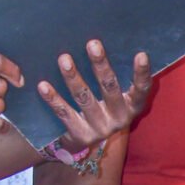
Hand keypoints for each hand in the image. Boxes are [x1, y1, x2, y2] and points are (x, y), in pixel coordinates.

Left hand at [37, 40, 151, 151]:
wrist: (85, 142)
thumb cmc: (101, 106)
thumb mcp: (113, 95)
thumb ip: (111, 75)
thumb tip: (98, 42)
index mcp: (132, 105)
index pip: (141, 89)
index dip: (142, 73)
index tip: (141, 55)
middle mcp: (119, 118)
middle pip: (110, 88)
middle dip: (100, 65)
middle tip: (92, 44)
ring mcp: (100, 128)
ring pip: (85, 98)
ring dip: (73, 77)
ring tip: (64, 58)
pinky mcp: (81, 135)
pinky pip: (64, 113)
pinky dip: (53, 98)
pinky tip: (43, 85)